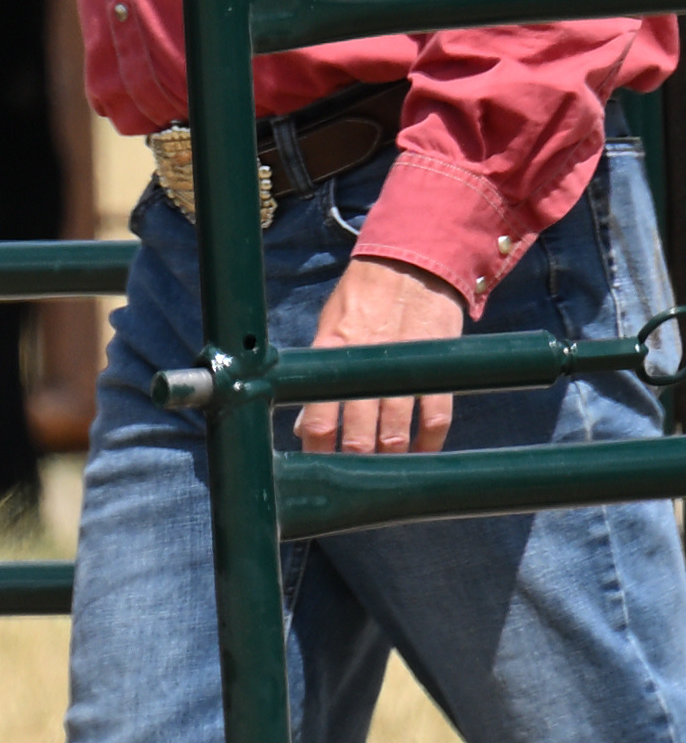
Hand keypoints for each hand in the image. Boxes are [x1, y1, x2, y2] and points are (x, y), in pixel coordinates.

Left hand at [295, 252, 474, 455]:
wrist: (411, 263)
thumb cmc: (360, 298)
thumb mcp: (328, 327)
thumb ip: (319, 373)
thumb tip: (305, 423)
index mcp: (332, 352)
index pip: (317, 414)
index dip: (315, 448)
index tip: (314, 468)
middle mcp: (366, 363)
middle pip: (358, 431)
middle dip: (354, 461)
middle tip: (351, 478)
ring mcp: (405, 366)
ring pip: (397, 430)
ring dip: (389, 457)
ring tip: (383, 473)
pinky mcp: (437, 365)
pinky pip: (437, 415)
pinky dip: (430, 440)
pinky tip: (421, 454)